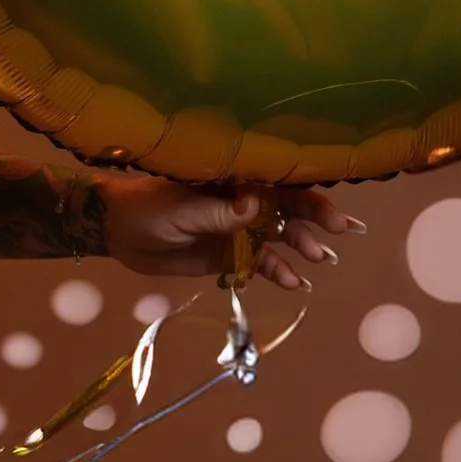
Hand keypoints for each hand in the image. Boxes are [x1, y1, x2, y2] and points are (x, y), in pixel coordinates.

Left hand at [100, 177, 357, 290]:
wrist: (117, 234)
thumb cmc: (146, 209)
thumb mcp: (180, 210)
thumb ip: (218, 212)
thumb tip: (254, 206)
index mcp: (233, 178)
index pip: (279, 181)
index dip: (308, 193)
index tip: (330, 210)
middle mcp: (242, 200)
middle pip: (288, 208)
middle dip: (316, 219)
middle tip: (342, 233)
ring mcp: (238, 227)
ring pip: (280, 236)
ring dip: (301, 247)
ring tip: (320, 261)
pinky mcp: (229, 254)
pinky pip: (260, 262)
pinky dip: (278, 271)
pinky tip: (294, 283)